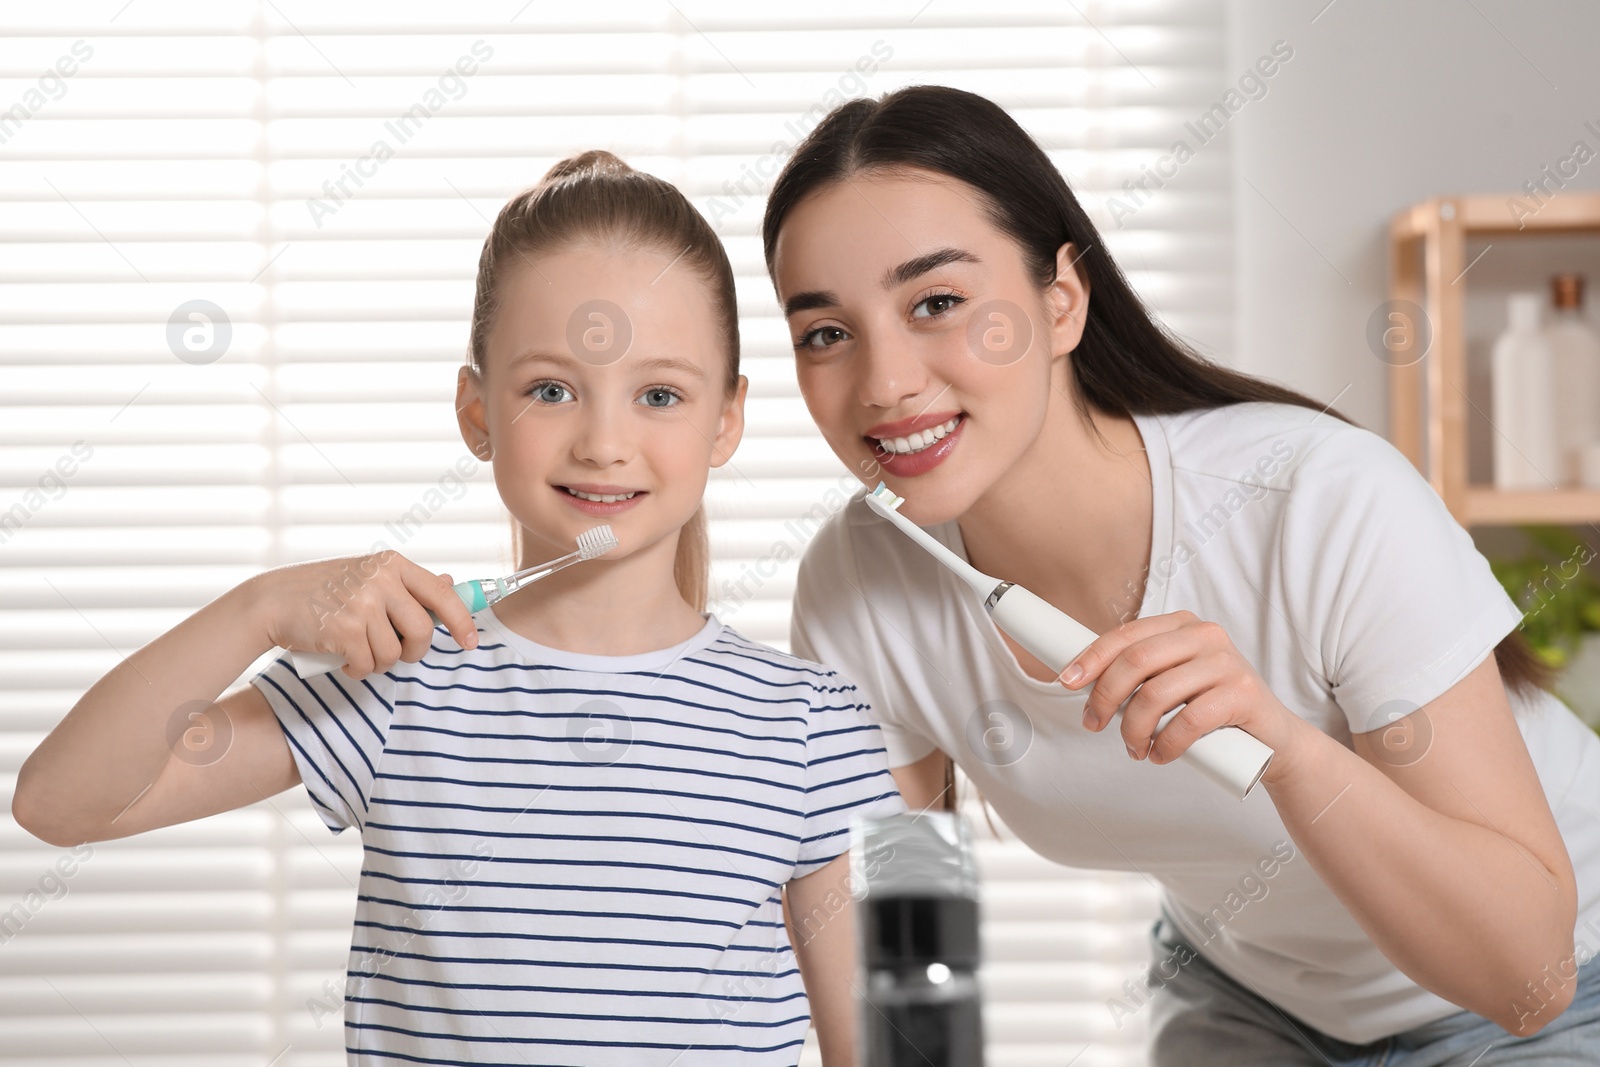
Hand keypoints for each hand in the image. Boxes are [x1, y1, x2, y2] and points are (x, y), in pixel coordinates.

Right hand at [249, 551, 478, 678]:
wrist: (272, 601)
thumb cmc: (323, 591)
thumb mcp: (368, 576)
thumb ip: (407, 584)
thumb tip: (451, 581)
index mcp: (391, 564)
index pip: (441, 593)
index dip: (461, 620)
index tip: (470, 642)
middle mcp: (380, 580)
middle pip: (422, 631)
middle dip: (413, 652)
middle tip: (396, 653)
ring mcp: (362, 604)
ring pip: (393, 653)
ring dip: (379, 663)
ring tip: (358, 651)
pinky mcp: (344, 630)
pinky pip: (368, 665)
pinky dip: (357, 670)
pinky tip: (342, 658)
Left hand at [1059, 610, 1304, 771]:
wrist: (1273, 738)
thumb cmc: (1212, 709)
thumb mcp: (1173, 682)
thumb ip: (1141, 675)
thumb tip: (1082, 683)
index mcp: (1182, 624)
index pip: (1126, 635)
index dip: (1091, 658)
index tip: (1066, 682)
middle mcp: (1205, 634)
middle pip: (1135, 662)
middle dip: (1105, 698)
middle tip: (1095, 725)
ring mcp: (1226, 661)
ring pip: (1155, 695)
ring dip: (1134, 730)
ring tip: (1135, 749)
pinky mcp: (1242, 693)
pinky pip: (1188, 721)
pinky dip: (1166, 744)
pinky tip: (1161, 755)